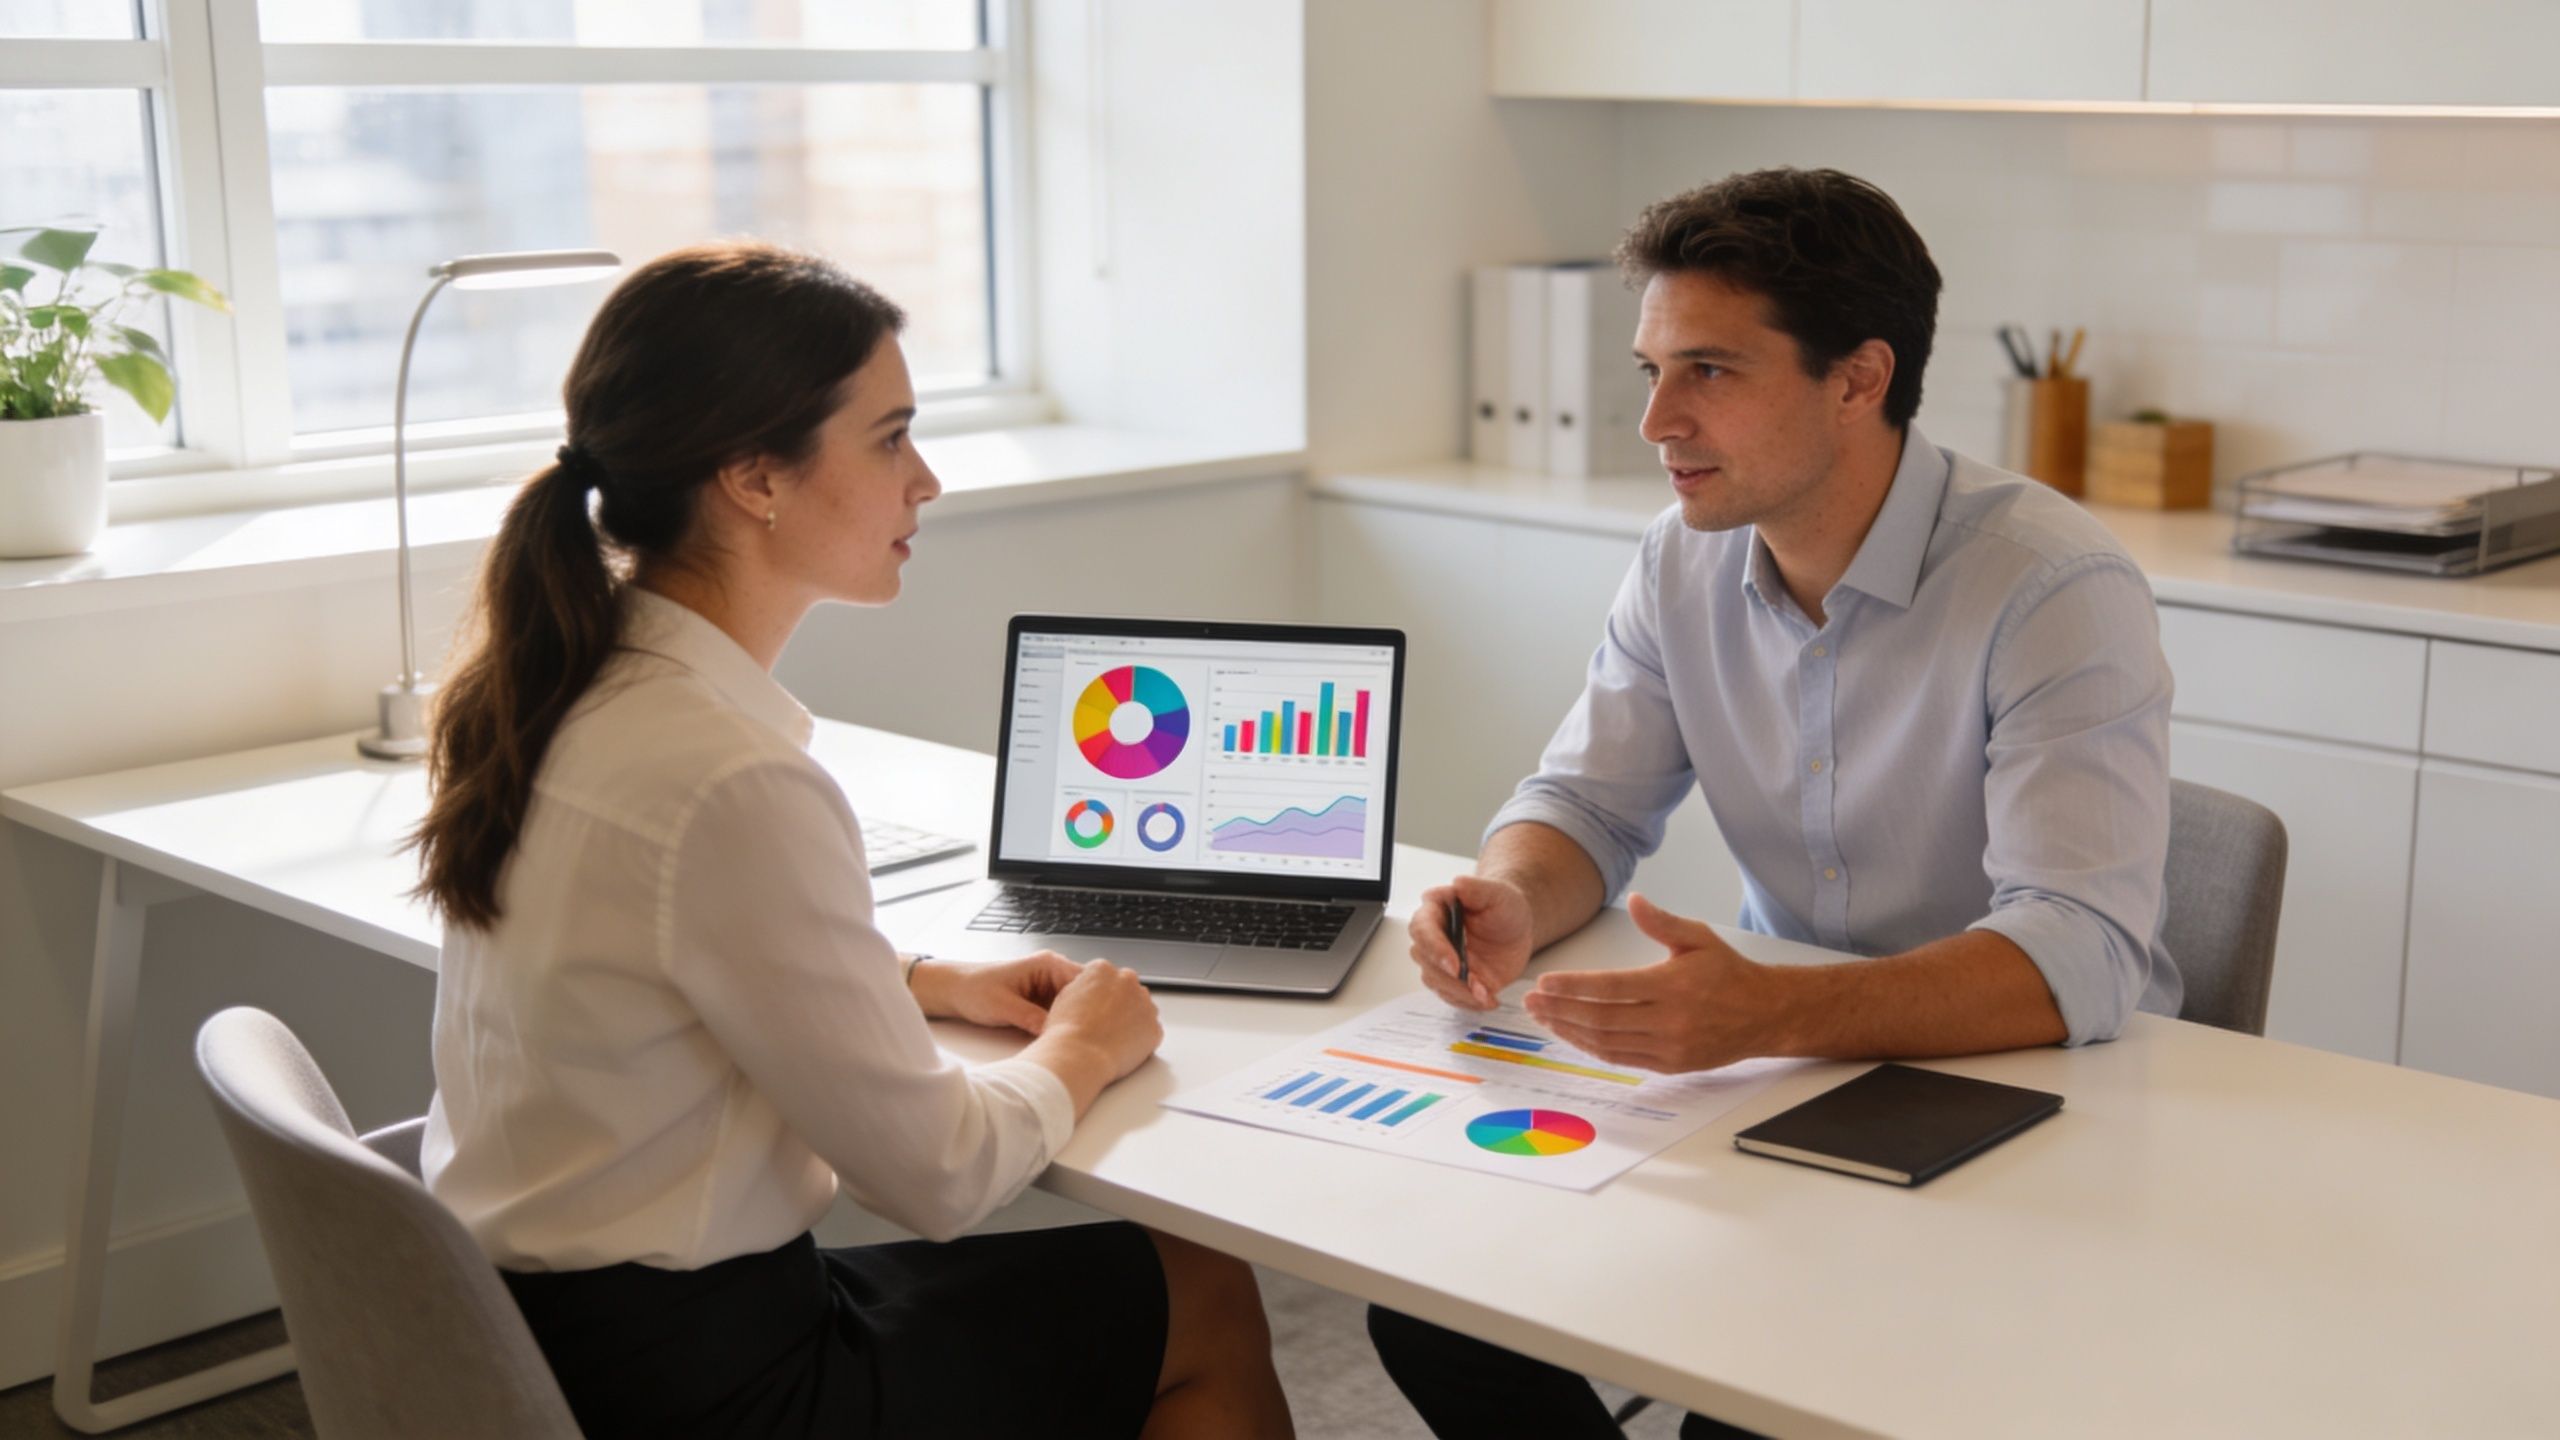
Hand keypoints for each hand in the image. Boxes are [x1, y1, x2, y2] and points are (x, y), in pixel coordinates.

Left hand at [913, 951, 1083, 1034]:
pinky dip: (1065, 1025)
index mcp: (1047, 964)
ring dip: (1076, 1021)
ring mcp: (1049, 988)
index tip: (1095, 1022)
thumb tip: (1054, 1032)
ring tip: (1081, 1039)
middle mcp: (1052, 973)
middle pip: (1084, 994)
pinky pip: (1063, 1014)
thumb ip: (1030, 1018)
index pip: (1084, 980)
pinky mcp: (1043, 1002)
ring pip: (1075, 1006)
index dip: (1092, 1001)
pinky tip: (1067, 1039)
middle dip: (1087, 1014)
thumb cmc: (973, 989)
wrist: (954, 991)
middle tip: (1089, 1036)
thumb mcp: (1003, 1006)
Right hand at [1040, 960, 1162, 1080]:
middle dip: (1119, 1003)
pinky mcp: (1155, 1027)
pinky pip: (1150, 1031)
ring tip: (1110, 1038)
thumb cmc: (1066, 1032)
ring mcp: (1145, 1004)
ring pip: (1141, 1009)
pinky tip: (1122, 1048)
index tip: (1093, 1008)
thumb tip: (1094, 990)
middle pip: (1127, 989)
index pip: (1107, 976)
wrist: (1079, 1057)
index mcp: (1103, 969)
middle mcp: (1128, 980)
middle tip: (1103, 1024)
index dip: (1098, 995)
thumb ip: (1086, 987)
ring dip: (1132, 1019)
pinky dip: (1141, 1039)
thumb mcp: (1065, 996)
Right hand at [1407, 873, 1532, 1009]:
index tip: (1454, 964)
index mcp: (1436, 911)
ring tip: (1486, 994)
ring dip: (1459, 992)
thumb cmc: (1504, 906)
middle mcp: (1434, 937)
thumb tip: (1458, 883)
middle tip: (1475, 984)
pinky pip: (1452, 996)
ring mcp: (1442, 961)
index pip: (1423, 929)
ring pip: (1435, 981)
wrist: (1517, 927)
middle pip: (1425, 959)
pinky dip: (1468, 1003)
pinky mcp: (1454, 980)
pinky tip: (1487, 1000)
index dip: (1435, 949)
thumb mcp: (1497, 893)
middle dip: (1449, 977)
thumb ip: (1476, 888)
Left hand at [1521, 892, 1788, 1072]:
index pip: (1611, 988)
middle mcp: (1670, 1020)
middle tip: (1531, 1001)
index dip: (1573, 987)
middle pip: (1601, 1018)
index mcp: (1673, 985)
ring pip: (1607, 1042)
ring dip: (1569, 1031)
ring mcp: (1669, 1047)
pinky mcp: (1670, 1065)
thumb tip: (1635, 900)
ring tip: (1544, 1017)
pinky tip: (1572, 1034)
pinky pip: (1621, 1058)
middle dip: (1560, 1010)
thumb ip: (1663, 922)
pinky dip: (1592, 1047)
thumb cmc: (1728, 972)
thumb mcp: (1699, 938)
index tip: (1544, 983)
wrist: (1764, 1014)